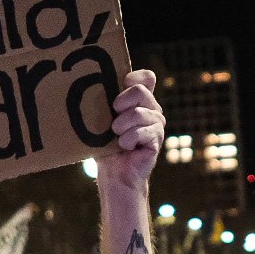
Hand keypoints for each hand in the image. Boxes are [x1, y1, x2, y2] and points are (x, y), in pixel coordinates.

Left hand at [96, 70, 163, 192]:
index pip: (147, 77)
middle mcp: (152, 109)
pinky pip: (140, 132)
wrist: (114, 175)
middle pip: (140, 90)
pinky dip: (127, 140)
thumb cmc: (105, 146)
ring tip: (116, 137)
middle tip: (113, 121)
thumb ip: (105, 100)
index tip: (117, 92)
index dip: (132, 78)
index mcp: (141, 101)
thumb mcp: (102, 119)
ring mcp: (157, 125)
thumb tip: (97, 82)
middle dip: (120, 104)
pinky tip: (125, 147)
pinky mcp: (157, 140)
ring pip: (139, 113)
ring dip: (121, 126)